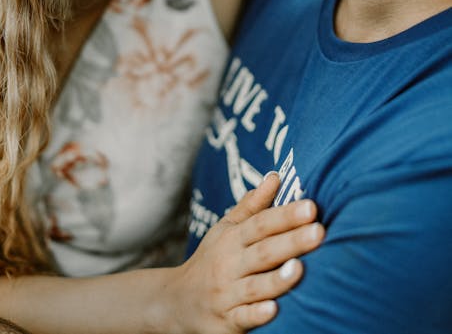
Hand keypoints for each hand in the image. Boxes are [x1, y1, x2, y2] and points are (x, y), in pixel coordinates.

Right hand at [171, 172, 323, 333]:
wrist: (177, 301)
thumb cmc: (211, 259)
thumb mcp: (226, 228)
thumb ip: (253, 205)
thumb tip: (275, 176)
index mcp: (233, 238)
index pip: (261, 224)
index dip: (285, 215)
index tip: (311, 206)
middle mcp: (230, 264)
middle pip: (263, 251)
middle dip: (291, 242)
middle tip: (319, 231)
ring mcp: (227, 294)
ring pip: (255, 286)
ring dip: (277, 278)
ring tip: (300, 268)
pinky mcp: (227, 322)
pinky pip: (242, 318)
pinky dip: (256, 314)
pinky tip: (274, 309)